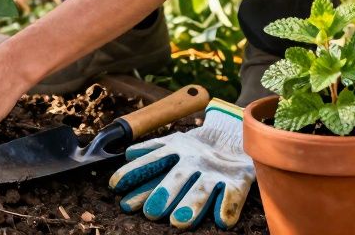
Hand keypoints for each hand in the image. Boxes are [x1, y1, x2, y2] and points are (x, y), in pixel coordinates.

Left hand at [109, 100, 254, 229]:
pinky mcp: (239, 180)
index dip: (134, 172)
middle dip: (163, 193)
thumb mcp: (175, 143)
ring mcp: (216, 171)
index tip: (115, 185)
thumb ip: (152, 152)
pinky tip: (221, 221)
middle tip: (150, 212)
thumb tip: (128, 154)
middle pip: (177, 177)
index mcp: (176, 150)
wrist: (237, 132)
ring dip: (191, 205)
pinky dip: (228, 206)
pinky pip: (233, 195)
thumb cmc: (198, 146)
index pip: (152, 162)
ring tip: (178, 222)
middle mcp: (194, 160)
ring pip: (202, 189)